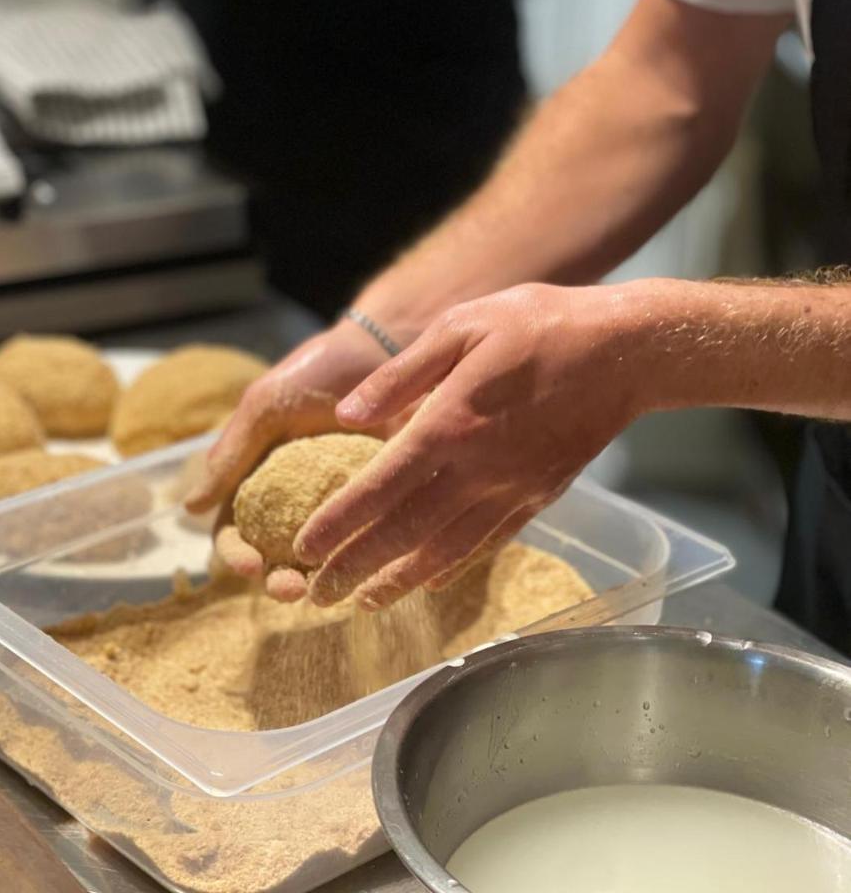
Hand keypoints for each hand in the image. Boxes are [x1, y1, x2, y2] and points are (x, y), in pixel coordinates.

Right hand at [185, 317, 401, 597]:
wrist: (381, 347)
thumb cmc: (316, 371)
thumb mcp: (266, 405)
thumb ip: (231, 453)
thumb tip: (190, 509)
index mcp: (259, 482)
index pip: (235, 532)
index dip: (236, 555)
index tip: (249, 565)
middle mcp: (296, 502)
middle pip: (277, 558)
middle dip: (279, 582)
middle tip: (294, 590)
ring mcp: (340, 505)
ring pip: (324, 560)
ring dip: (319, 583)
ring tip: (327, 589)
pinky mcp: (384, 503)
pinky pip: (372, 541)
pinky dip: (367, 561)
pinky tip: (371, 570)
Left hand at [295, 283, 650, 608]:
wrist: (624, 351)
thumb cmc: (538, 325)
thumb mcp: (462, 325)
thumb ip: (401, 374)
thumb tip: (346, 415)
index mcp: (449, 423)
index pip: (379, 487)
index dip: (339, 523)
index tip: (304, 548)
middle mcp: (477, 469)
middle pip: (404, 532)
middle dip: (355, 566)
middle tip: (317, 594)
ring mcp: (511, 489)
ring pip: (444, 549)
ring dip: (398, 580)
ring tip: (362, 602)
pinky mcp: (539, 496)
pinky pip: (487, 542)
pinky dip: (452, 567)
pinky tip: (429, 580)